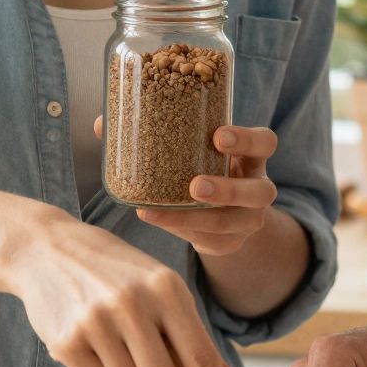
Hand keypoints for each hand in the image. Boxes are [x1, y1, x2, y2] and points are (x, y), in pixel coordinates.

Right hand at [0, 208, 239, 366]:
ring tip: (123, 349)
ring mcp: (95, 323)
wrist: (48, 251)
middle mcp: (131, 304)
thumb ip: (189, 331)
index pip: (200, 356)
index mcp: (166, 289)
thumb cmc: (116, 273)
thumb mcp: (160, 286)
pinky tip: (95, 344)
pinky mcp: (66, 342)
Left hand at [94, 121, 279, 257]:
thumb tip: (102, 124)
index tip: (218, 136)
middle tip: (195, 186)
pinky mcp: (231, 243)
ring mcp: (248, 220)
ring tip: (158, 214)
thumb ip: (155, 134)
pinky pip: (212, 242)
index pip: (264, 143)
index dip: (247, 140)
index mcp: (251, 157)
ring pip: (235, 223)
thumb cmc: (200, 167)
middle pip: (261, 191)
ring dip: (198, 219)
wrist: (221, 210)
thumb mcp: (191, 150)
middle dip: (229, 189)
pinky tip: (158, 222)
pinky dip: (182, 231)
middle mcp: (257, 188)